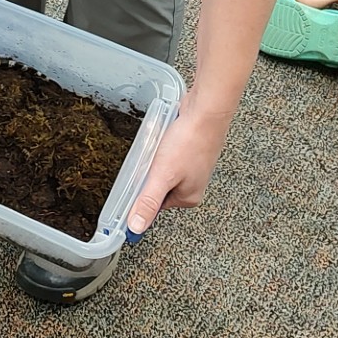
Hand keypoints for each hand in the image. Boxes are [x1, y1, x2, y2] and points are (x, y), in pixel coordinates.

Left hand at [125, 102, 229, 234]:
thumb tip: (136, 226)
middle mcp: (192, 184)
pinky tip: (160, 140)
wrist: (206, 110)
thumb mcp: (163, 176)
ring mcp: (191, 167)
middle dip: (146, 173)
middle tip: (147, 160)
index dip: (140, 193)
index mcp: (188, 198)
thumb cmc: (190, 141)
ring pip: (160, 169)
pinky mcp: (188, 150)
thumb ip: (148, 201)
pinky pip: (166, 154)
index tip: (132, 181)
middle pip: (156, 186)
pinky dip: (160, 148)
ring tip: (155, 149)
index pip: (154, 205)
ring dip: (153, 160)